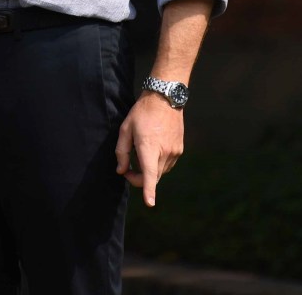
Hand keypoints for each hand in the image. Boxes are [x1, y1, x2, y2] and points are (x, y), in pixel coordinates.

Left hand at [115, 92, 183, 206]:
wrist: (165, 98)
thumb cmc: (142, 113)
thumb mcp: (126, 129)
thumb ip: (122, 152)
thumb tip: (121, 171)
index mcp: (149, 147)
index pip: (149, 174)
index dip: (148, 190)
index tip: (149, 203)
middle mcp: (164, 152)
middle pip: (152, 177)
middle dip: (138, 178)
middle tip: (127, 168)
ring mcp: (174, 152)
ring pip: (160, 172)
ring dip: (149, 170)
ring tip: (141, 152)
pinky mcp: (179, 150)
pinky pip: (167, 164)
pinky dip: (158, 163)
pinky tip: (153, 148)